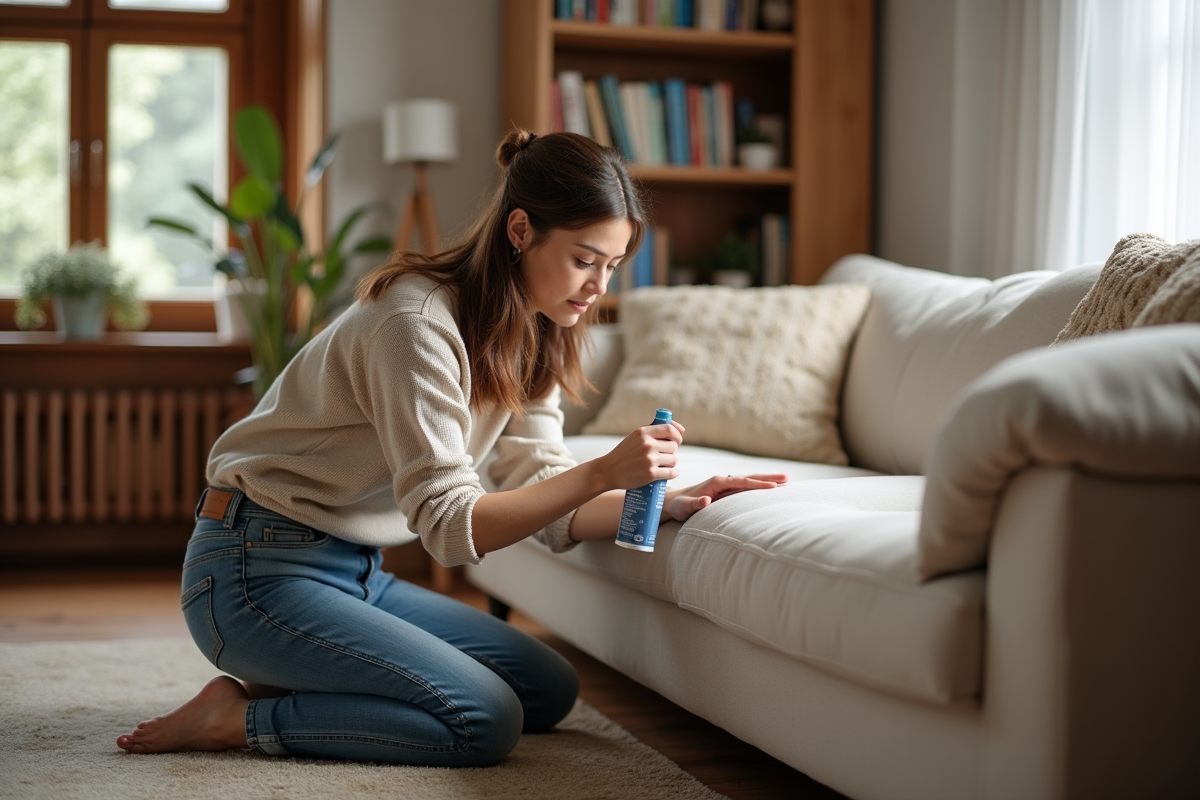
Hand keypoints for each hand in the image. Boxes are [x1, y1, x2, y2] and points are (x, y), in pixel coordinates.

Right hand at [596, 420, 685, 489]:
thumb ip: (654, 431)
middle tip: (663, 455)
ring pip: (674, 460)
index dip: (677, 435)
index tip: (677, 440)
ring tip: (661, 465)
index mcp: (643, 432)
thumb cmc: (623, 454)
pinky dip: (672, 474)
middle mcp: (647, 444)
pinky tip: (666, 473)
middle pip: (674, 446)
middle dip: (671, 451)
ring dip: (670, 463)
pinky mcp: (650, 474)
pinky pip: (672, 473)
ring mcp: (649, 460)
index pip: (670, 429)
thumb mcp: (635, 436)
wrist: (607, 471)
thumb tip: (680, 429)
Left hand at [663, 473, 787, 522]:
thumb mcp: (684, 507)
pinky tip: (769, 488)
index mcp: (716, 483)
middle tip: (787, 478)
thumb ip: (695, 504)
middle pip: (749, 477)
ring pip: (749, 481)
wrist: (672, 502)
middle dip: (768, 478)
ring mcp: (725, 486)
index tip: (773, 487)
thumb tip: (706, 500)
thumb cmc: (678, 506)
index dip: (757, 485)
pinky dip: (759, 486)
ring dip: (766, 480)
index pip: (740, 482)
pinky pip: (745, 487)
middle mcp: (722, 481)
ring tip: (784, 481)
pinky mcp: (726, 491)